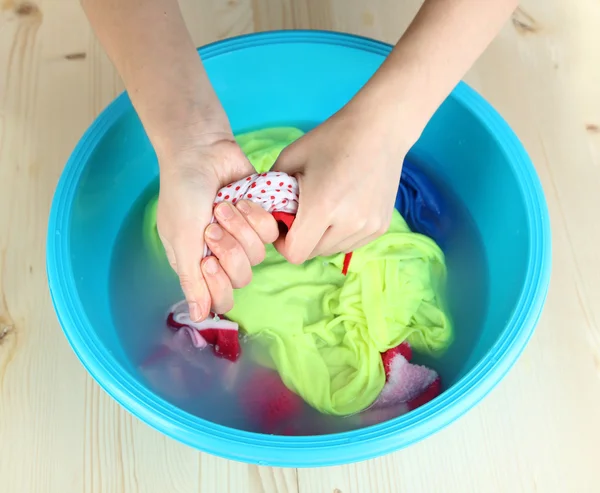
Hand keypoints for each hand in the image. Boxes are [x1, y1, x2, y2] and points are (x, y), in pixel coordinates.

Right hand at [157, 135, 278, 320]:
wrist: (201, 150)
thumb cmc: (183, 192)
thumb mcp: (181, 237)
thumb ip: (191, 279)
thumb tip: (198, 317)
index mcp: (199, 263)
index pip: (220, 299)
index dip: (219, 285)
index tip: (208, 261)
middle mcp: (223, 255)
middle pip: (242, 278)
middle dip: (229, 249)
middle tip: (212, 226)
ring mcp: (243, 237)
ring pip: (258, 255)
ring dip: (239, 227)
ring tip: (223, 206)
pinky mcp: (260, 218)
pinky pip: (269, 232)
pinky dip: (254, 214)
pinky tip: (240, 200)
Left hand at [272, 101, 413, 263]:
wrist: (380, 128)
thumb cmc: (332, 139)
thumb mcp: (290, 158)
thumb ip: (271, 190)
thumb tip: (263, 213)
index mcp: (322, 206)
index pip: (295, 253)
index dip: (282, 243)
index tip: (282, 225)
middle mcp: (348, 223)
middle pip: (313, 253)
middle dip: (301, 238)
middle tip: (302, 213)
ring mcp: (368, 227)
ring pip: (332, 250)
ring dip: (321, 237)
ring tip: (324, 208)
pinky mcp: (380, 227)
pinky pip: (351, 243)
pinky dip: (340, 233)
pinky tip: (343, 208)